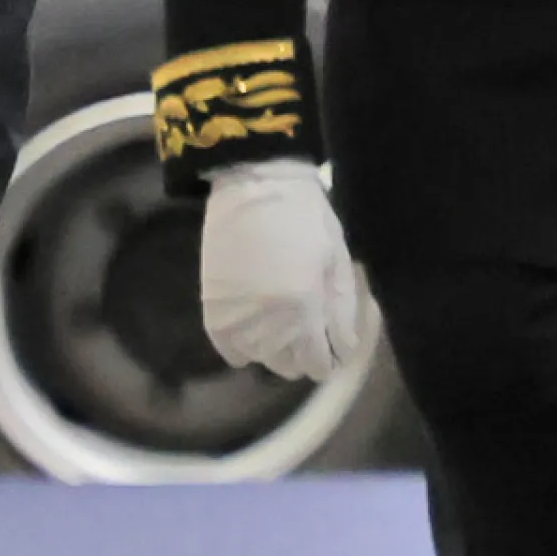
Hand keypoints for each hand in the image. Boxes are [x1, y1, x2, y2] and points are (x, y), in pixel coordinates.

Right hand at [197, 158, 360, 380]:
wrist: (255, 189)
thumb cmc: (307, 220)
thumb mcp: (337, 262)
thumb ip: (341, 311)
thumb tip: (345, 348)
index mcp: (302, 309)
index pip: (316, 362)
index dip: (328, 359)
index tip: (333, 348)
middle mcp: (265, 323)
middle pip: (287, 365)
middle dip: (304, 355)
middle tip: (312, 332)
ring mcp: (233, 319)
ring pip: (260, 359)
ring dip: (276, 350)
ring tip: (286, 324)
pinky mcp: (211, 311)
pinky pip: (229, 351)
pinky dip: (245, 347)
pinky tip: (259, 330)